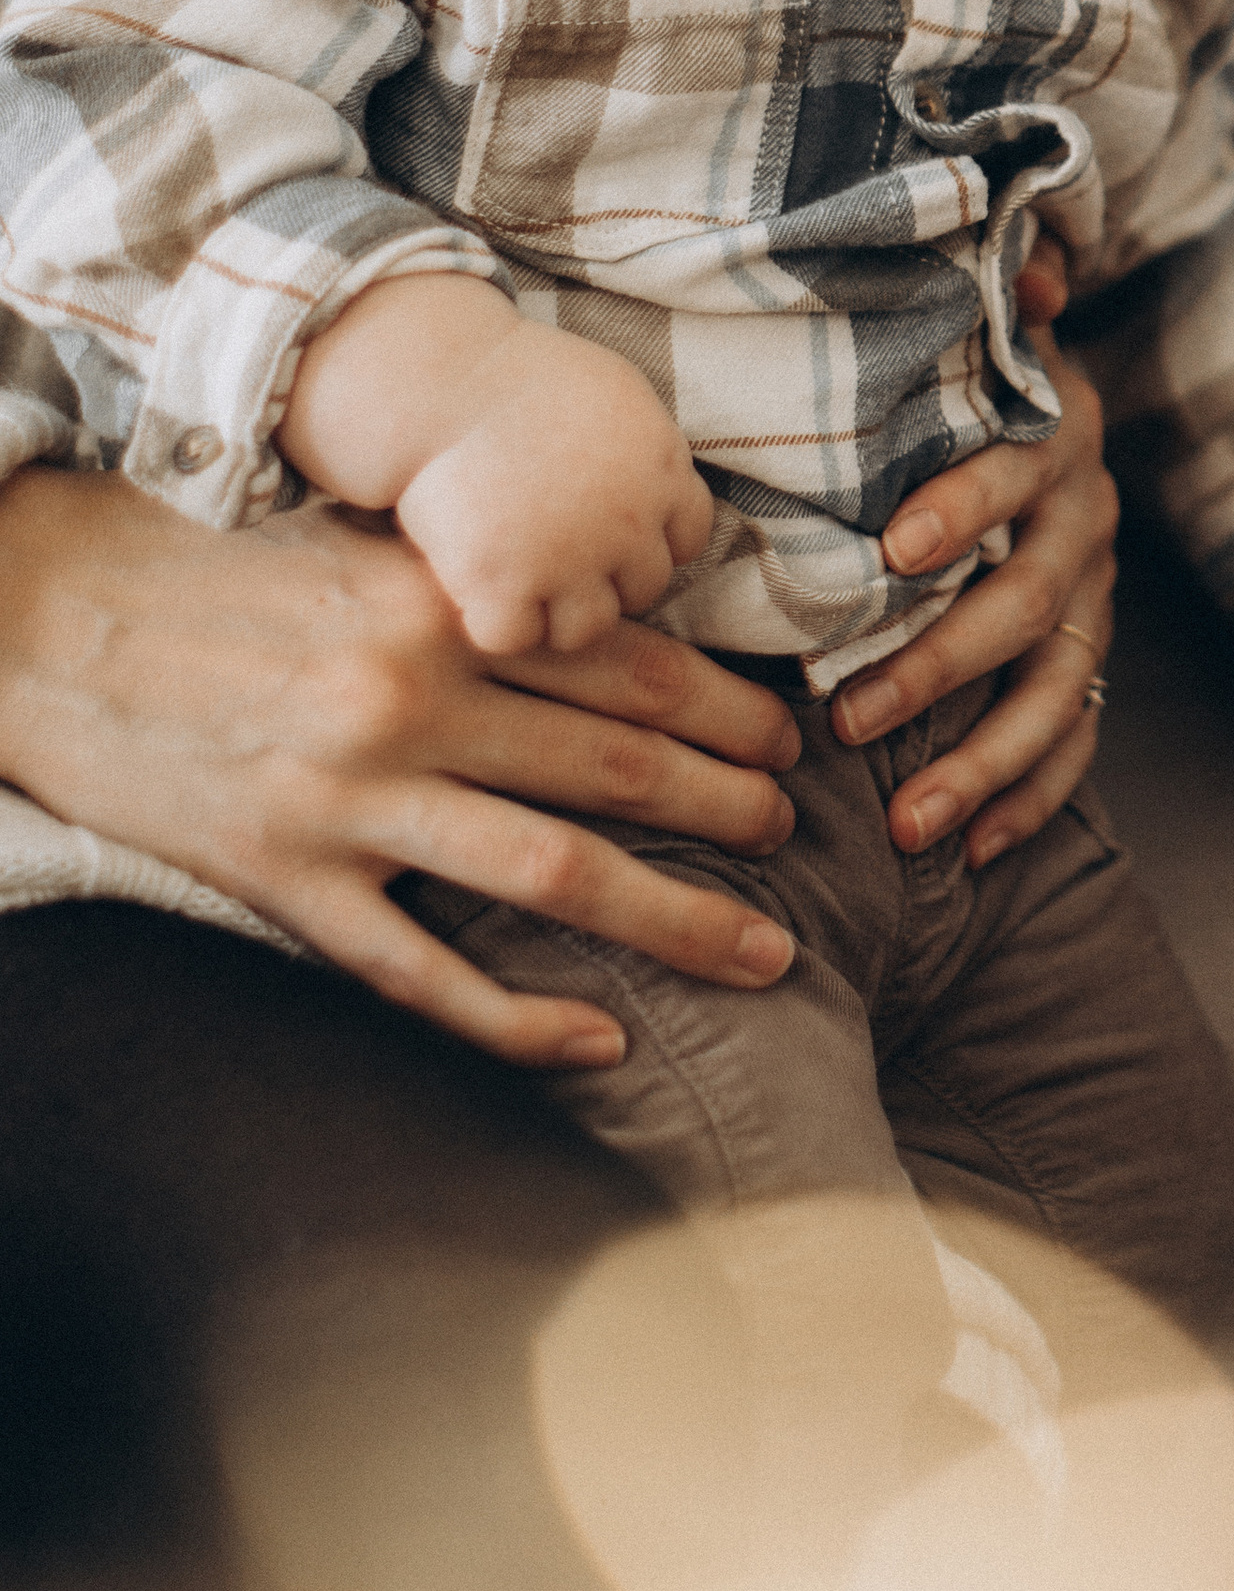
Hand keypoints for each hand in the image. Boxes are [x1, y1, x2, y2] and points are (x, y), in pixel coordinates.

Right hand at [0, 461, 801, 1067]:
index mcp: (437, 608)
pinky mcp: (285, 883)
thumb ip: (472, 586)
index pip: (625, 663)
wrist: (44, 615)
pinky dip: (518, 1017)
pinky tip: (600, 1041)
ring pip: (552, 873)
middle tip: (802, 840)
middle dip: (728, 806)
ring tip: (764, 951)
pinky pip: (424, 973)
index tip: (793, 739)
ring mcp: (349, 802)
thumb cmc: (213, 569)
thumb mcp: (358, 549)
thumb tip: (605, 618)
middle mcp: (409, 701)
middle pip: (614, 765)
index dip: (726, 708)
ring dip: (674, 917)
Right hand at [283, 275, 712, 659]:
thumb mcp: (610, 392)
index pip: (687, 537)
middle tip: (552, 561)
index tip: (607, 534)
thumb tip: (656, 488)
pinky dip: (492, 622)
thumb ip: (642, 450)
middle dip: (603, 579)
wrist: (440, 380)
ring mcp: (570, 560)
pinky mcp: (504, 585)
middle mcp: (628, 522)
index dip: (648, 540)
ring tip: (513, 586)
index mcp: (660, 469)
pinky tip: (470, 593)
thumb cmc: (513, 374)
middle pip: (643, 587)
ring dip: (553, 614)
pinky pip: (515, 636)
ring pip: (586, 628)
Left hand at [829, 261, 1118, 867]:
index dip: (962, 508)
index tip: (894, 547)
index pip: (1011, 476)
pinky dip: (1029, 798)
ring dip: (982, 764)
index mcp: (1051, 436)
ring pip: (1054, 691)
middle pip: (1026, 605)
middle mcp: (1083, 521)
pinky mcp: (1089, 654)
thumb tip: (1037, 270)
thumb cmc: (974, 373)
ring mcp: (1094, 598)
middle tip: (852, 718)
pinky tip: (972, 849)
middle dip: (939, 667)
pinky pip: (1076, 739)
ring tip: (908, 824)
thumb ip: (1002, 291)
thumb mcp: (980, 320)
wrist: (1054, 414)